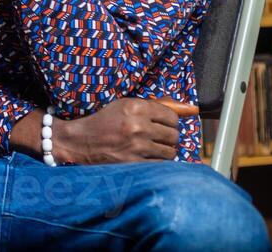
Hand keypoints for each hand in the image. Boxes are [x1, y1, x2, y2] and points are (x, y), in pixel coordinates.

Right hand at [12, 98, 181, 164]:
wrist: (78, 141)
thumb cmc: (104, 121)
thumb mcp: (126, 106)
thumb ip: (159, 106)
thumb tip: (193, 109)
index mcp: (134, 106)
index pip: (171, 116)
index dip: (168, 122)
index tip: (159, 125)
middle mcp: (137, 124)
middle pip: (173, 135)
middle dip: (167, 137)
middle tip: (154, 138)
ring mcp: (136, 145)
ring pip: (170, 151)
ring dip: (163, 151)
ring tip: (149, 148)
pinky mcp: (133, 163)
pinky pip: (160, 165)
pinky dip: (156, 163)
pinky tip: (145, 158)